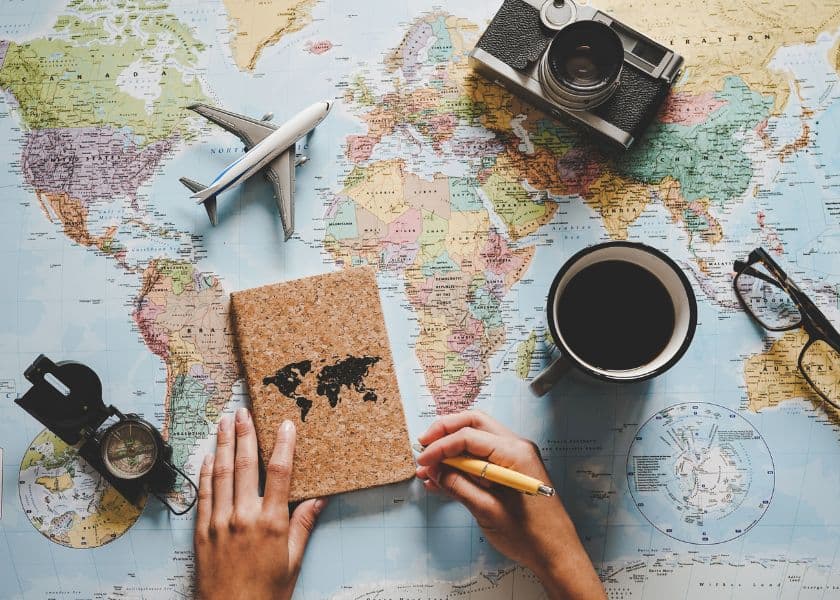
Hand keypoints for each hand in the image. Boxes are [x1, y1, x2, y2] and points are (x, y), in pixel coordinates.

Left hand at [194, 408, 326, 599]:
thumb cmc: (266, 594)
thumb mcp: (293, 561)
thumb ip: (303, 526)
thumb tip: (320, 498)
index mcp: (271, 523)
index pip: (279, 473)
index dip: (283, 445)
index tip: (286, 424)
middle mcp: (243, 517)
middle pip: (245, 465)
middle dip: (245, 434)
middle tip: (244, 412)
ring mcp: (219, 522)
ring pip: (221, 474)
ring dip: (224, 444)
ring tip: (224, 422)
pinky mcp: (201, 532)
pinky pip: (204, 494)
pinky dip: (206, 472)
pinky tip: (209, 456)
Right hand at [415, 411, 604, 599]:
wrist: (557, 555)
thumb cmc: (530, 536)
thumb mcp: (487, 511)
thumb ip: (458, 485)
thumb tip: (433, 469)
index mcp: (515, 453)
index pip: (469, 436)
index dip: (441, 447)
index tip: (422, 460)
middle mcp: (517, 447)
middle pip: (474, 425)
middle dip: (445, 433)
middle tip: (423, 446)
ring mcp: (516, 457)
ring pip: (477, 439)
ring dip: (451, 450)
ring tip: (428, 468)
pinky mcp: (512, 470)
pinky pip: (483, 459)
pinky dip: (462, 465)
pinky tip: (442, 480)